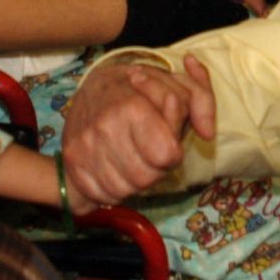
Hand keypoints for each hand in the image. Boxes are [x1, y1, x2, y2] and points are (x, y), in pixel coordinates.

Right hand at [62, 55, 216, 205]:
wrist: (93, 86)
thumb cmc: (142, 88)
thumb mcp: (176, 84)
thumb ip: (201, 103)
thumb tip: (207, 134)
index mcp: (132, 108)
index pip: (167, 156)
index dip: (172, 151)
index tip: (164, 139)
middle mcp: (104, 129)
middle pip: (146, 179)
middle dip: (154, 169)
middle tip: (147, 149)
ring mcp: (84, 147)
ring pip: (125, 191)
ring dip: (133, 180)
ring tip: (130, 156)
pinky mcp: (72, 162)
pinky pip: (102, 195)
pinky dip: (112, 188)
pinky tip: (114, 166)